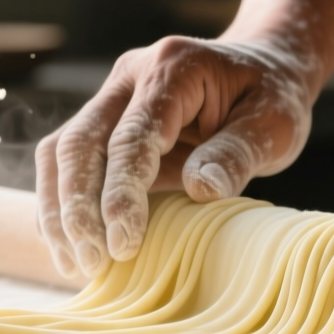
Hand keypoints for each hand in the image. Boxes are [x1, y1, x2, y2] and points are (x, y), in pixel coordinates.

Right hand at [36, 35, 318, 277]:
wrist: (264, 68)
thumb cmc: (272, 97)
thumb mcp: (274, 124)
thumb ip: (237, 154)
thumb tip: (200, 191)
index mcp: (172, 69)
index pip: (131, 136)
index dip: (121, 193)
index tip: (123, 245)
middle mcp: (130, 77)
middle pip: (79, 142)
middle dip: (77, 208)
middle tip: (92, 263)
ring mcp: (111, 97)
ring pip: (61, 152)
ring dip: (59, 211)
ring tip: (76, 265)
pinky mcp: (104, 123)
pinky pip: (66, 162)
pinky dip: (61, 205)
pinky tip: (70, 248)